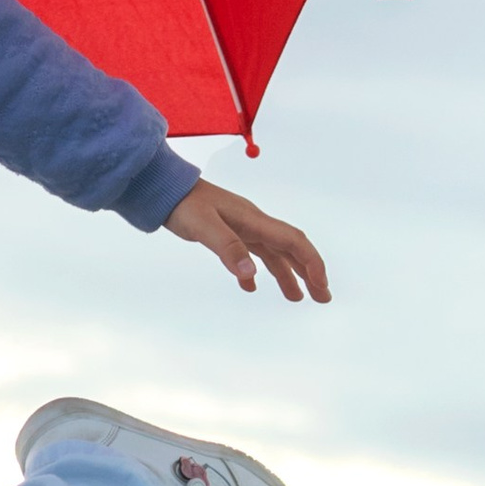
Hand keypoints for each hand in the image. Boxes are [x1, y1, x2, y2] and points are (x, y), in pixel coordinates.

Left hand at [163, 178, 329, 304]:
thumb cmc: (182, 203)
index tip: (321, 286)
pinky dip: (254, 271)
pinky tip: (249, 287)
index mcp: (253, 220)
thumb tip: (250, 274)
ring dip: (287, 274)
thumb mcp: (203, 226)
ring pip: (272, 252)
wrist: (163, 187)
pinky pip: (249, 252)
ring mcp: (241, 226)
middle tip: (322, 297)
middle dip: (309, 272)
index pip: (293, 241)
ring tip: (296, 298)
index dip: (311, 263)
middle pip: (290, 248)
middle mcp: (253, 222)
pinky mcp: (227, 231)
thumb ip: (227, 248)